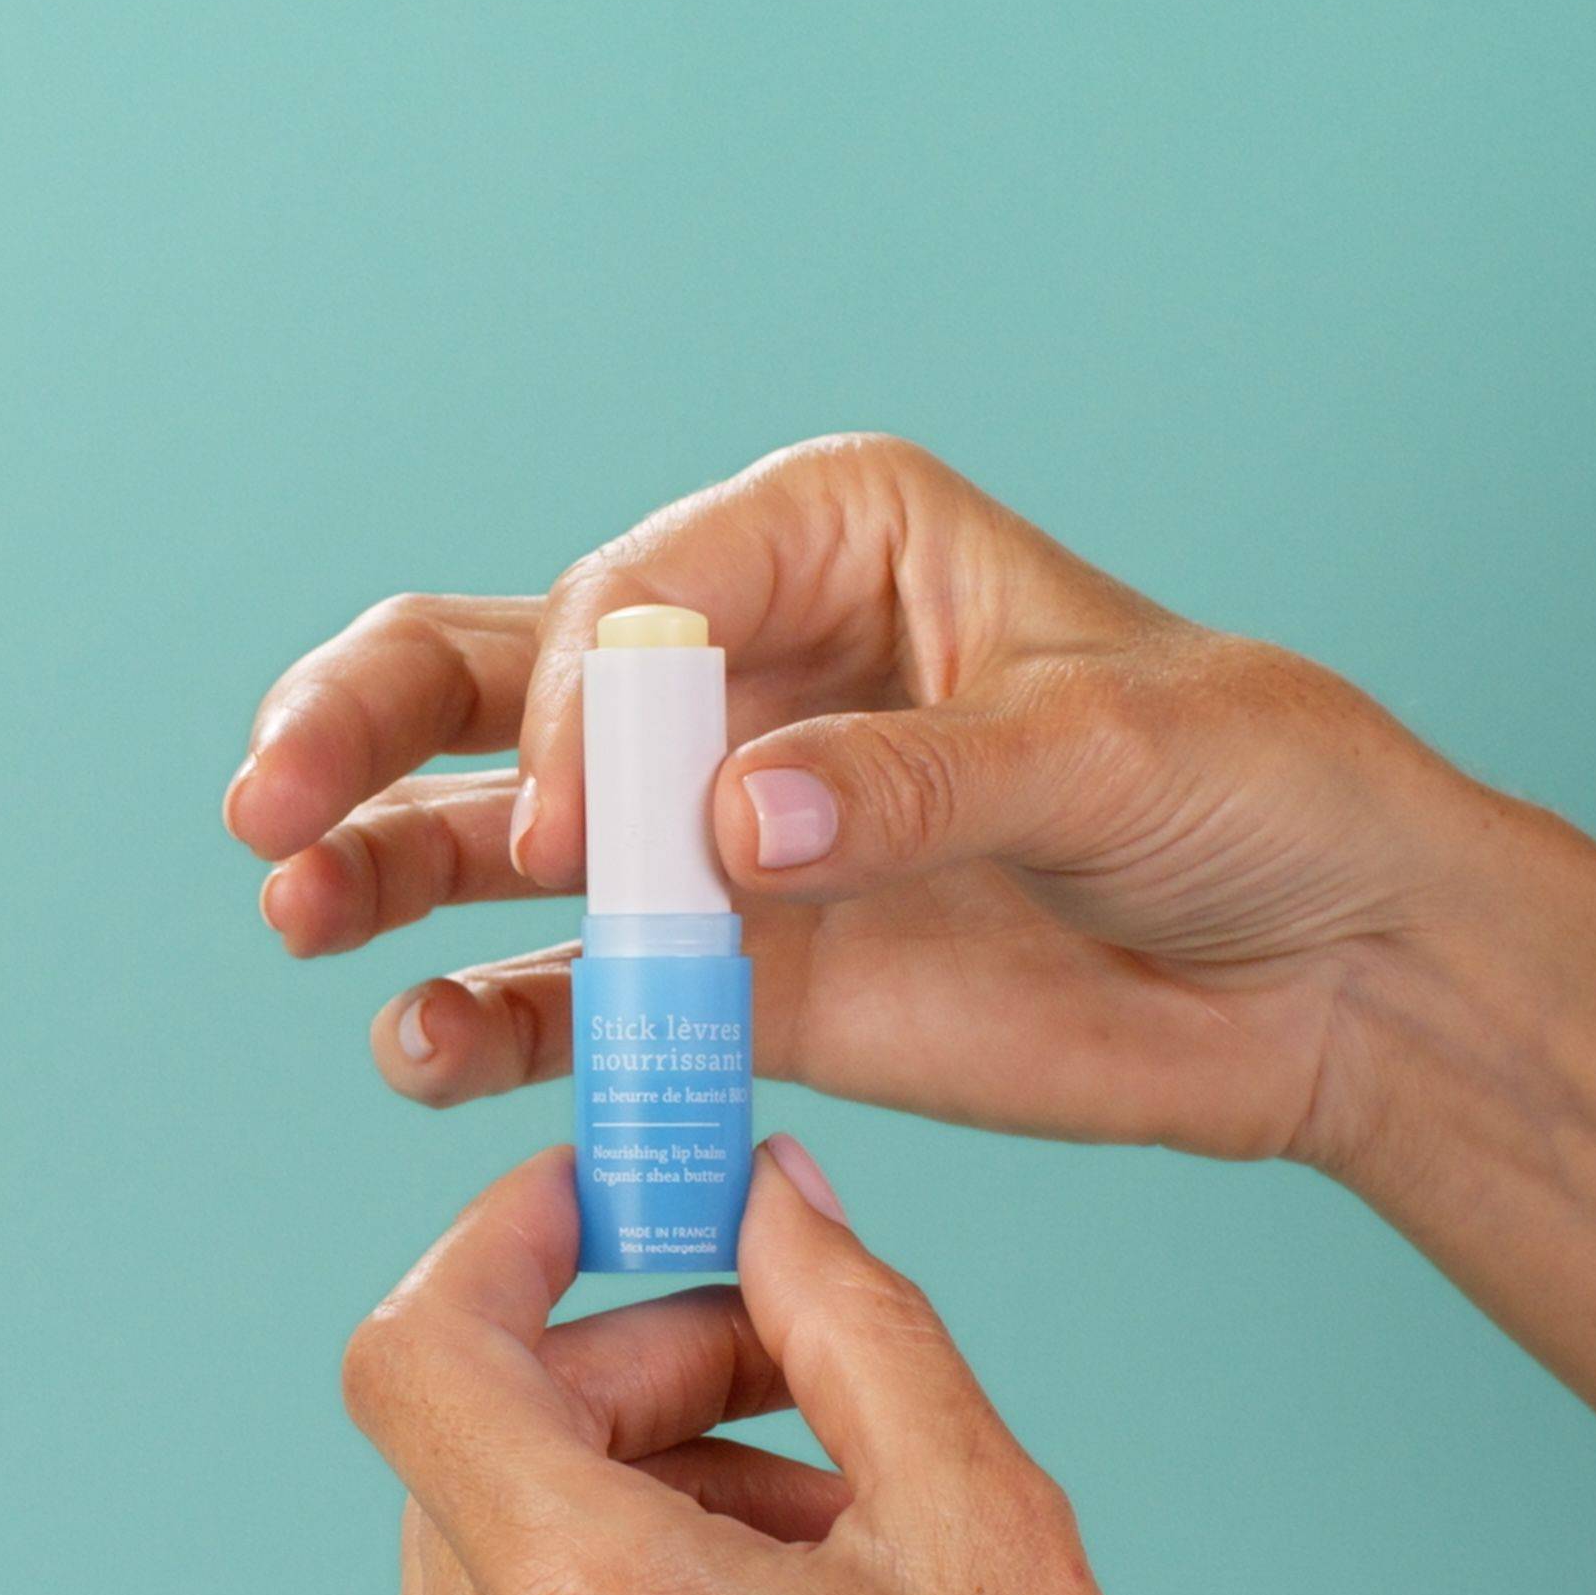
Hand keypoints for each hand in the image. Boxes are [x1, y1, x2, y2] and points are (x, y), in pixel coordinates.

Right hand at [225, 434, 1458, 1166]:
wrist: (1321, 966)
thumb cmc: (1252, 789)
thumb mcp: (1104, 748)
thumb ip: (909, 782)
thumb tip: (727, 823)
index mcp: (827, 543)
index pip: (633, 593)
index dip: (575, 704)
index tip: (580, 825)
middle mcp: (742, 675)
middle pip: (500, 677)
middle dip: (369, 729)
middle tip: (274, 809)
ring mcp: (723, 833)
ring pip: (499, 835)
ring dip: (386, 870)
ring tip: (304, 918)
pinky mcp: (739, 972)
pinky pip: (580, 992)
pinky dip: (495, 1020)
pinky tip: (423, 1050)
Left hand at [345, 1140, 1367, 1594]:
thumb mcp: (979, 1512)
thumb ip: (845, 1312)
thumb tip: (769, 1192)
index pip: (417, 1354)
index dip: (494, 1240)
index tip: (593, 1202)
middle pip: (477, 1439)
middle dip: (625, 1367)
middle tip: (783, 1373)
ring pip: (489, 1544)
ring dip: (631, 1480)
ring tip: (810, 1529)